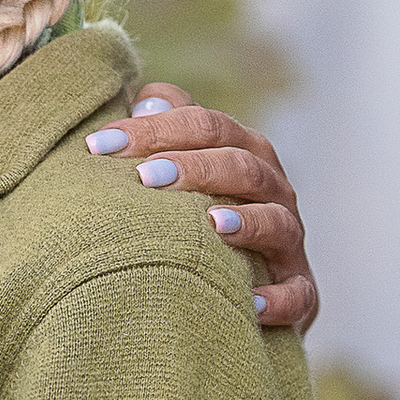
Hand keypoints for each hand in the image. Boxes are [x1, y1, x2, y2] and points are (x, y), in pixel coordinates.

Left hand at [84, 90, 319, 335]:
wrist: (253, 285)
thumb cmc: (206, 215)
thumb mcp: (192, 169)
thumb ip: (172, 129)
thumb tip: (146, 97)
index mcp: (244, 152)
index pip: (206, 126)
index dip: (154, 129)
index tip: (99, 145)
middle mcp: (272, 189)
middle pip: (241, 165)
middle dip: (194, 167)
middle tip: (145, 177)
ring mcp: (289, 240)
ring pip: (276, 221)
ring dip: (247, 222)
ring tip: (211, 225)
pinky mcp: (300, 290)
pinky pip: (297, 293)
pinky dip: (278, 298)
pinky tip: (251, 302)